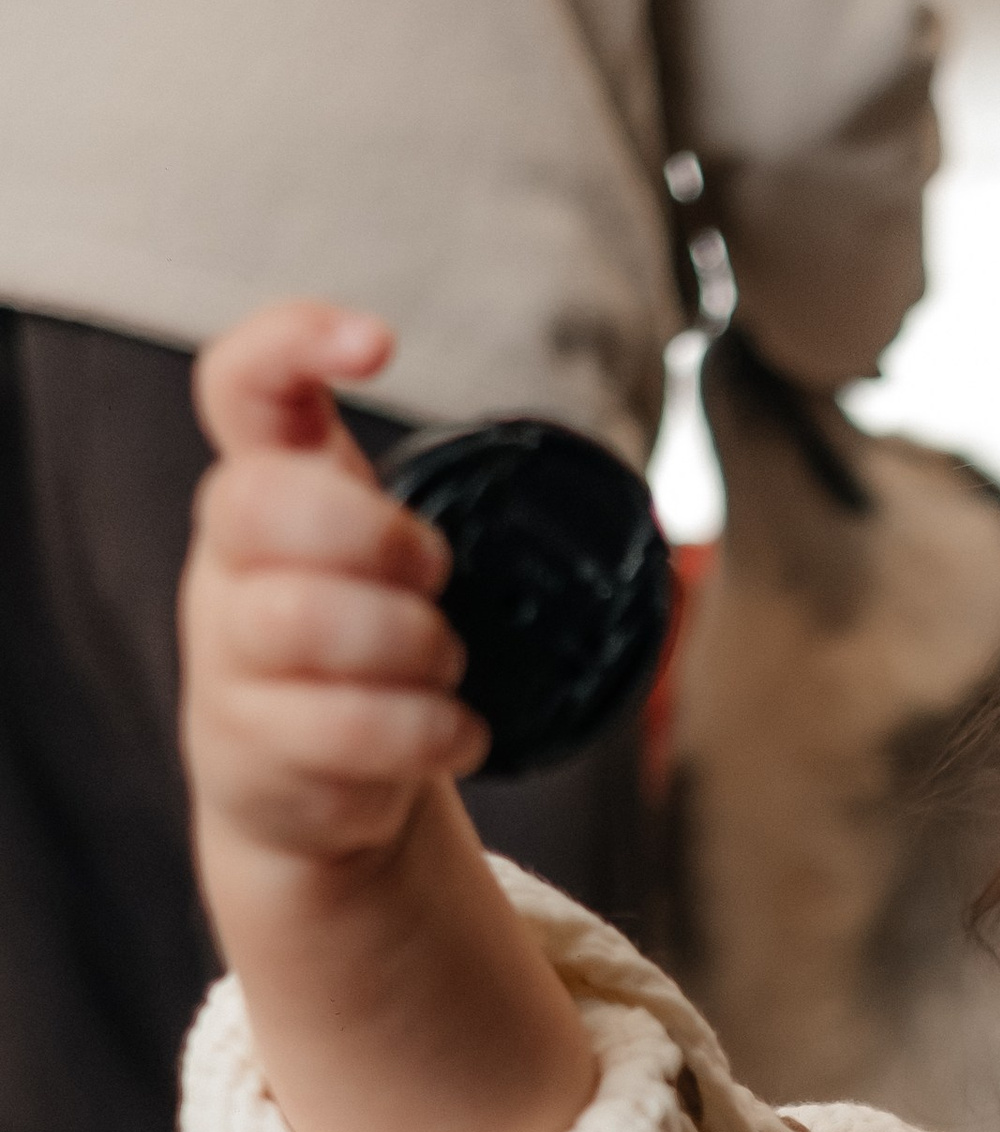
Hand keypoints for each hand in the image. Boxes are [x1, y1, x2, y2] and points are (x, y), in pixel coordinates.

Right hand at [182, 303, 482, 868]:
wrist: (306, 788)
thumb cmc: (367, 652)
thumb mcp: (396, 566)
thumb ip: (454, 516)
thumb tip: (642, 511)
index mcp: (270, 490)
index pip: (241, 383)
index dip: (293, 342)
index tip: (378, 345)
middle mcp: (228, 560)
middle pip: (259, 503)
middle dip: (374, 534)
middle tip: (436, 573)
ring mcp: (226, 653)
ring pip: (296, 620)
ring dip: (407, 644)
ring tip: (448, 665)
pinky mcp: (248, 745)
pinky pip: (336, 726)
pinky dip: (421, 730)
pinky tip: (456, 732)